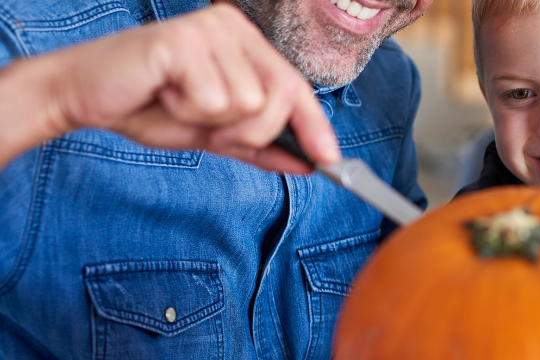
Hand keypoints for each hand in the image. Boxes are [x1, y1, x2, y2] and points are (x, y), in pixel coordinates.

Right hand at [22, 3, 338, 172]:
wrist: (83, 96)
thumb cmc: (148, 106)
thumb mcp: (216, 134)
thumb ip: (262, 145)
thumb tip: (310, 162)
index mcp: (245, 41)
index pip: (295, 87)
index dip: (314, 127)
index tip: (330, 161)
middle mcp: (232, 26)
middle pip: (281, 97)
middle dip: (252, 131)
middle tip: (207, 125)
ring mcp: (209, 29)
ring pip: (249, 104)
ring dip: (211, 121)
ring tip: (177, 102)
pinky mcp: (184, 40)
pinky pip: (214, 100)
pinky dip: (187, 111)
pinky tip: (163, 93)